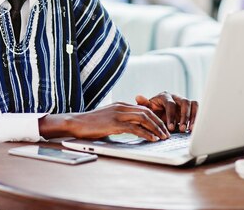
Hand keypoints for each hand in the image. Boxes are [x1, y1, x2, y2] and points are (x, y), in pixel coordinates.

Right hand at [38, 102, 169, 141]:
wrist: (76, 123)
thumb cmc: (90, 123)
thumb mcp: (108, 118)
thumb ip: (120, 120)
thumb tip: (132, 128)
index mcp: (121, 104)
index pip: (144, 108)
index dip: (156, 117)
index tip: (163, 127)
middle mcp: (121, 107)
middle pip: (147, 111)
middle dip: (159, 122)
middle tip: (167, 133)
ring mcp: (117, 114)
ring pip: (143, 118)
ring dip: (156, 128)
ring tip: (163, 137)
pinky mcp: (114, 123)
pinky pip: (134, 127)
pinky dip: (145, 133)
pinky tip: (151, 139)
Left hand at [135, 92, 197, 132]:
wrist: (158, 114)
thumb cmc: (153, 111)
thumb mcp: (147, 109)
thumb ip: (143, 104)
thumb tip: (138, 97)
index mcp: (164, 96)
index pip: (170, 104)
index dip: (171, 116)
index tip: (170, 127)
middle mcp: (176, 97)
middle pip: (184, 102)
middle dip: (184, 117)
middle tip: (182, 129)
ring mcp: (184, 101)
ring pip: (193, 104)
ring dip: (193, 117)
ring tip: (190, 129)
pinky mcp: (191, 107)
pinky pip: (197, 109)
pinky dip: (197, 118)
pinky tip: (194, 129)